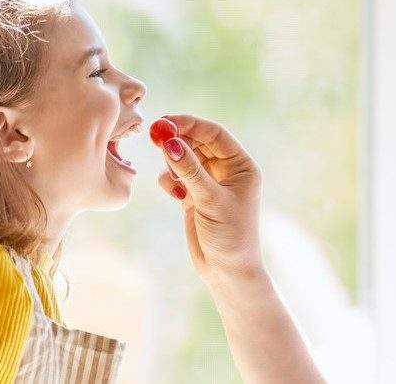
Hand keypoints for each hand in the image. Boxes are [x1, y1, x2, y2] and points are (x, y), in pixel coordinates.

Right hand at [154, 114, 264, 285]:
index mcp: (241, 166)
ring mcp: (208, 183)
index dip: (190, 125)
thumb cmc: (230, 236)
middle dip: (177, 139)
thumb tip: (169, 141)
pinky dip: (170, 179)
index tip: (165, 123)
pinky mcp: (193, 196)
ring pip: (185, 158)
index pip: (214, 134)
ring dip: (173, 161)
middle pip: (197, 142)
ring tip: (174, 180)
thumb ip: (189, 170)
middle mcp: (226, 171)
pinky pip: (176, 177)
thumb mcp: (210, 200)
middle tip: (154, 135)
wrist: (226, 272)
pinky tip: (174, 193)